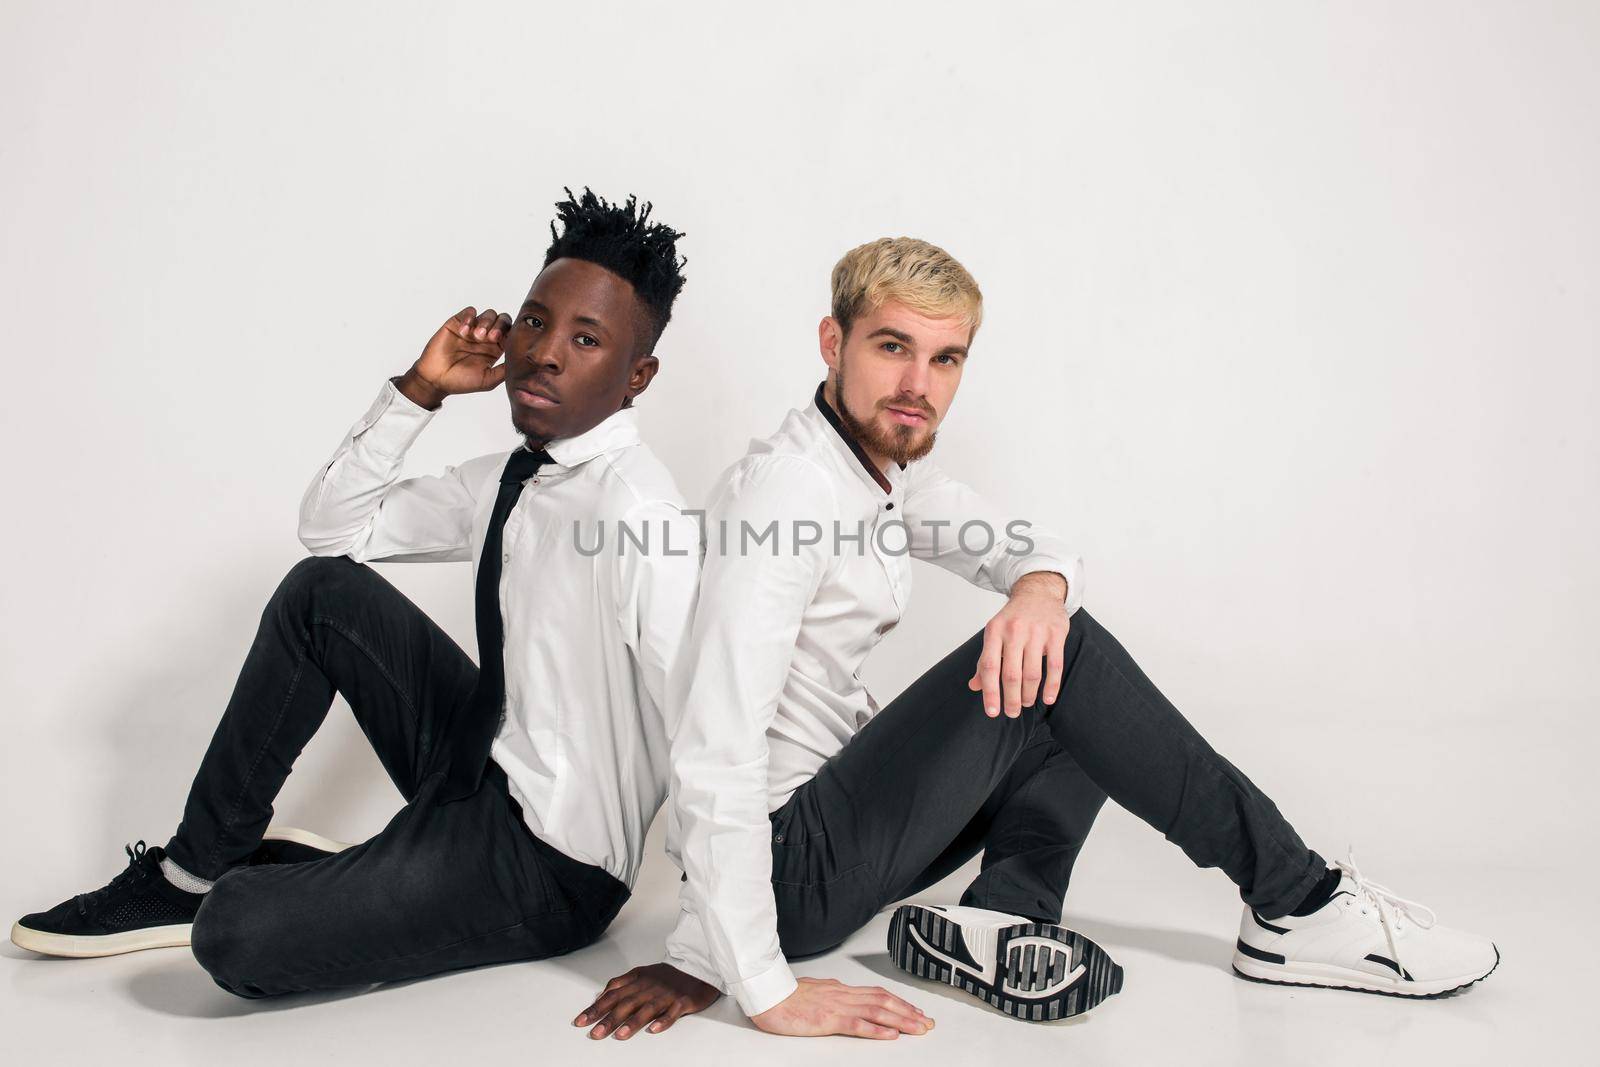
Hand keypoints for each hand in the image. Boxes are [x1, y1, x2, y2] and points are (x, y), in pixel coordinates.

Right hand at [397, 306, 513, 408]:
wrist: (435, 379)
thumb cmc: (461, 382)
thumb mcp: (488, 380)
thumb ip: (504, 371)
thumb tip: (521, 363)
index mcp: (496, 349)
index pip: (511, 333)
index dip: (511, 334)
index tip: (502, 342)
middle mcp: (486, 337)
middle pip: (503, 320)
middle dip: (500, 326)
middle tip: (491, 337)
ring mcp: (473, 329)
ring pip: (489, 314)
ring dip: (485, 322)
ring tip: (476, 336)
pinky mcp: (458, 323)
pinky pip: (470, 312)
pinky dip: (470, 318)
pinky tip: (464, 332)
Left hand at [573, 963, 721, 1039]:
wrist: (699, 966)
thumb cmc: (668, 975)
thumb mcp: (642, 973)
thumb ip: (621, 983)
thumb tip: (601, 995)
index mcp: (638, 979)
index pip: (612, 994)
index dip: (596, 1008)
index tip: (581, 1021)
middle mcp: (650, 987)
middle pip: (626, 1003)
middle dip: (609, 1018)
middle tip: (595, 1033)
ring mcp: (667, 994)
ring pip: (647, 1008)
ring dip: (633, 1022)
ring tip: (620, 1035)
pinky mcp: (683, 1001)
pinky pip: (672, 1012)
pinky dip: (663, 1020)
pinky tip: (653, 1029)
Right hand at [749, 977, 932, 1038]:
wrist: (768, 994)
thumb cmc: (786, 995)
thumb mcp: (815, 990)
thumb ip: (832, 993)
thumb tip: (844, 992)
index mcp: (841, 989)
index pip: (877, 994)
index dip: (899, 1002)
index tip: (915, 1011)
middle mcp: (844, 995)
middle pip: (884, 1002)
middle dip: (908, 1012)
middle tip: (927, 1023)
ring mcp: (837, 1006)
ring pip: (877, 1012)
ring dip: (901, 1021)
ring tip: (918, 1029)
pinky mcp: (828, 1019)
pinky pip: (857, 1025)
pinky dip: (877, 1030)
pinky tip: (890, 1035)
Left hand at [967, 570, 1069, 716]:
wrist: (1038, 592)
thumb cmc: (1014, 618)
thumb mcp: (994, 634)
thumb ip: (985, 660)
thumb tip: (974, 686)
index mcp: (994, 631)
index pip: (989, 666)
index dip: (990, 692)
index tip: (993, 712)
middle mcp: (1014, 630)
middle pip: (1011, 674)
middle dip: (1011, 699)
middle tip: (1012, 712)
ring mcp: (1036, 632)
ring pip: (1032, 673)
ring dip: (1029, 694)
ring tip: (1027, 703)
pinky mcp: (1056, 633)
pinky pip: (1054, 666)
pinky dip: (1051, 686)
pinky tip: (1048, 698)